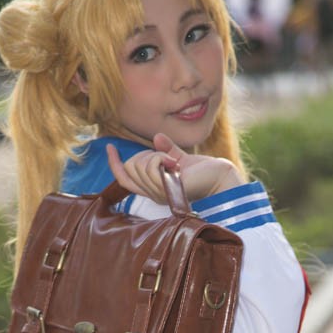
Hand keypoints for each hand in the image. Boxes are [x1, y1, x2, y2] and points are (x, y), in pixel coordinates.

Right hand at [106, 133, 242, 204]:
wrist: (222, 178)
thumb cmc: (204, 171)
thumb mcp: (180, 157)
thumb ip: (167, 150)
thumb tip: (156, 137)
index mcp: (153, 189)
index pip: (124, 179)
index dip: (114, 164)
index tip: (109, 147)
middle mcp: (154, 194)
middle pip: (130, 168)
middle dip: (143, 154)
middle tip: (165, 156)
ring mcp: (161, 194)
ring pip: (139, 166)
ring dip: (155, 156)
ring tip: (172, 161)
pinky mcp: (168, 190)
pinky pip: (151, 168)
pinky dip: (160, 158)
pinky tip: (174, 162)